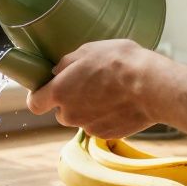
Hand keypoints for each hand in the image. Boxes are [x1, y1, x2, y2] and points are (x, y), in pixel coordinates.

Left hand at [26, 40, 166, 137]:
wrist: (152, 86)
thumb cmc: (119, 63)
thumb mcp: (87, 50)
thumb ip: (66, 64)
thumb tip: (57, 72)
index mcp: (59, 92)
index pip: (35, 103)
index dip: (40, 96)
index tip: (48, 89)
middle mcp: (69, 114)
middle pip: (61, 111)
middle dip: (70, 100)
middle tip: (89, 84)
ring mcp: (88, 127)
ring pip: (81, 118)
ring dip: (89, 108)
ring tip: (109, 91)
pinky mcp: (107, 135)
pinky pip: (99, 125)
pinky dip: (105, 117)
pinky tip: (120, 103)